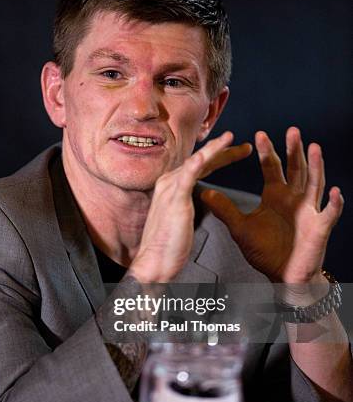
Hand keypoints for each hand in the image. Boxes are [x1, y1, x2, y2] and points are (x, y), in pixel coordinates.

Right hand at [130, 132, 251, 282]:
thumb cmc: (168, 245)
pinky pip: (186, 177)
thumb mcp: (182, 217)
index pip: (201, 166)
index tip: (239, 152)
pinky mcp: (174, 199)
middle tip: (247, 146)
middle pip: (202, 160)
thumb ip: (189, 202)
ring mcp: (171, 189)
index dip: (221, 158)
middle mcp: (170, 182)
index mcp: (174, 186)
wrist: (154, 261)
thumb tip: (202, 197)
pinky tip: (205, 155)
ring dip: (214, 149)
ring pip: (196, 163)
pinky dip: (196, 164)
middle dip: (224, 151)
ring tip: (230, 139)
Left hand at [201, 127, 343, 286]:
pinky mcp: (319, 227)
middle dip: (294, 150)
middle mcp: (294, 198)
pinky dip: (333, 203)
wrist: (282, 274)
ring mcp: (309, 211)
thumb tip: (204, 191)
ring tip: (314, 148)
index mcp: (275, 195)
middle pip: (296, 168)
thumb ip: (224, 210)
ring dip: (316, 166)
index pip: (272, 167)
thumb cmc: (265, 251)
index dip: (266, 151)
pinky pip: (328, 214)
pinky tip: (334, 192)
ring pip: (315, 183)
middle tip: (292, 130)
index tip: (259, 135)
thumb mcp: (240, 228)